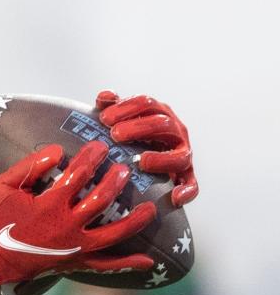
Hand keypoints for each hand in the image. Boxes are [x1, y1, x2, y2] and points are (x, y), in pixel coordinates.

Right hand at [0, 141, 155, 287]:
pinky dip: (127, 263)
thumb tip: (57, 150)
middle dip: (115, 180)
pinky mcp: (74, 262)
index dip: (92, 157)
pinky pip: (105, 265)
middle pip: (101, 200)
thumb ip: (30, 166)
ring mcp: (73, 247)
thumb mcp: (2, 186)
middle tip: (123, 168)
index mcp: (49, 204)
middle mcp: (66, 226)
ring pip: (113, 233)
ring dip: (135, 220)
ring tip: (150, 208)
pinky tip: (148, 259)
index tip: (100, 146)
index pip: (79, 174)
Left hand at [96, 90, 197, 205]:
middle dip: (139, 127)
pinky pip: (191, 185)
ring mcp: (183, 153)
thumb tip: (104, 97)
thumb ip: (113, 107)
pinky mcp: (186, 176)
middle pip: (163, 124)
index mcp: (159, 113)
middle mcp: (174, 131)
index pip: (146, 103)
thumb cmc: (130, 138)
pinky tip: (174, 197)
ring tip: (141, 161)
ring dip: (161, 158)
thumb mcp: (121, 120)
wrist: (145, 163)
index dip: (126, 108)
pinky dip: (186, 191)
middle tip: (115, 135)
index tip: (104, 118)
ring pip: (180, 155)